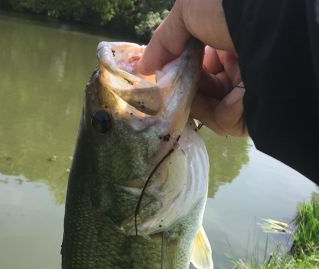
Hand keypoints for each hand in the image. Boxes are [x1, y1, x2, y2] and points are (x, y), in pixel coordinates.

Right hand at [137, 0, 247, 136]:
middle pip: (201, 83)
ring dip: (190, 101)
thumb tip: (143, 67)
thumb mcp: (188, 11)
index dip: (177, 64)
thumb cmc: (228, 11)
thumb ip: (163, 40)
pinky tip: (204, 102)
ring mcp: (245, 89)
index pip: (197, 57)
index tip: (160, 70)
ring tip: (179, 95)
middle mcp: (240, 62)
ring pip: (207, 104)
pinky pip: (221, 118)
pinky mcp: (249, 112)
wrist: (265, 31)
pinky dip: (210, 111)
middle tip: (166, 86)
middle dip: (181, 85)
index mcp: (229, 36)